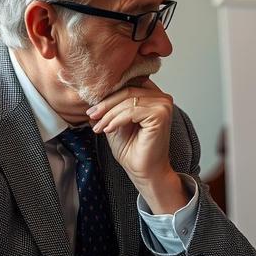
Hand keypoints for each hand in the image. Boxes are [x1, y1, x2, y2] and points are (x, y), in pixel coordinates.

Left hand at [87, 80, 183, 213]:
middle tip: (91, 115)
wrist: (144, 171)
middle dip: (106, 104)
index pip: (129, 84)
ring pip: (128, 100)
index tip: (93, 107)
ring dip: (109, 114)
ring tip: (99, 126)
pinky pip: (132, 110)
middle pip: (128, 90)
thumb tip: (92, 97)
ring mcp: (163, 105)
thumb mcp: (115, 122)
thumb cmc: (133, 149)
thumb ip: (110, 108)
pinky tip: (108, 129)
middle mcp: (162, 97)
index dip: (109, 93)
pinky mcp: (161, 114)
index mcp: (153, 95)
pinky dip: (117, 120)